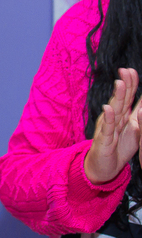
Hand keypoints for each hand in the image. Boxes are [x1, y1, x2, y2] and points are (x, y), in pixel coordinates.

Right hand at [85, 68, 140, 183]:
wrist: (102, 167)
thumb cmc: (117, 147)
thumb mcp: (131, 129)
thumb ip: (136, 113)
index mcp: (121, 116)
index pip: (127, 97)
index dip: (130, 84)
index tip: (132, 70)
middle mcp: (113, 119)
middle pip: (120, 100)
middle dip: (124, 85)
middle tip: (125, 70)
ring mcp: (107, 128)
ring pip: (114, 111)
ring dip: (117, 97)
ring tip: (119, 84)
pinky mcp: (104, 140)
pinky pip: (107, 128)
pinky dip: (108, 118)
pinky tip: (108, 109)